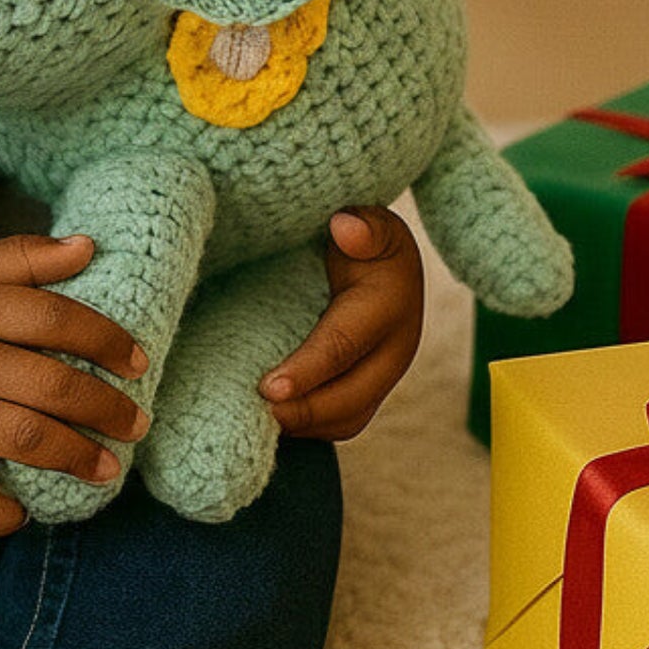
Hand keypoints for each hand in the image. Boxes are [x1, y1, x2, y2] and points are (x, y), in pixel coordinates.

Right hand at [0, 233, 149, 535]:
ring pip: (29, 440)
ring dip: (77, 458)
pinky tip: (23, 512)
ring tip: (106, 469)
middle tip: (136, 425)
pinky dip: (3, 514)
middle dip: (109, 409)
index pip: (61, 320)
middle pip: (57, 386)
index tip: (138, 362)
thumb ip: (21, 257)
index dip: (110, 341)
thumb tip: (88, 245)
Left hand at [258, 205, 423, 439]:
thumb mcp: (371, 221)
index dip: (307, 370)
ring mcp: (382, 375)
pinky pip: (341, 421)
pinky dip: (309, 427)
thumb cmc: (364, 235)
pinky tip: (270, 420)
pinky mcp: (367, 389)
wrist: (384, 259)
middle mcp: (394, 350)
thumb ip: (362, 225)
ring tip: (256, 422)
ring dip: (305, 426)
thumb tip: (344, 228)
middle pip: (350, 397)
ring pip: (348, 418)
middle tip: (254, 413)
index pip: (343, 345)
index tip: (268, 387)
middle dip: (303, 411)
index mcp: (390, 306)